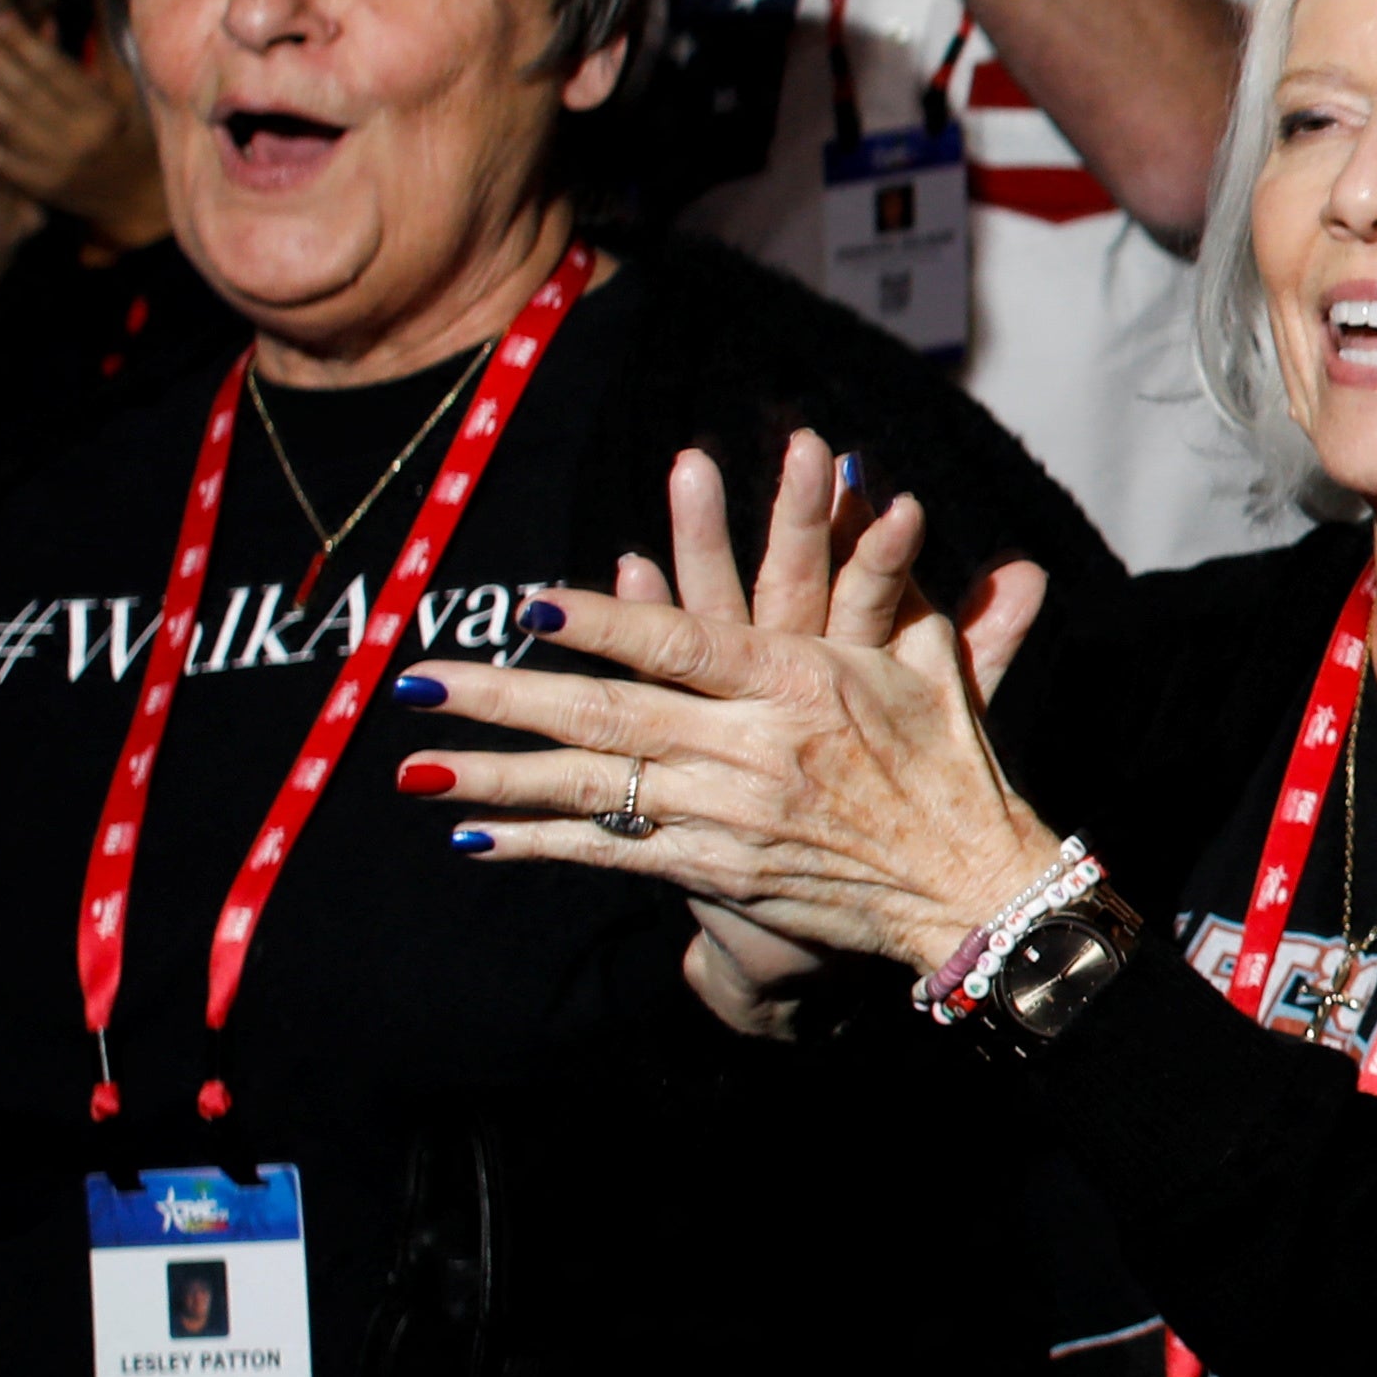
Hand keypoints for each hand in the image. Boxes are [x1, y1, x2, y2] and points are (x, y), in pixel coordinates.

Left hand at [0, 12, 167, 240]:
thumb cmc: (131, 135)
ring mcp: (59, 165)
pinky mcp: (40, 186)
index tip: (0, 17)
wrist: (138, 196)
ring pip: (8, 119)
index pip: (55, 69)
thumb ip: (90, 59)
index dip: (24, 41)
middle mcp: (83, 139)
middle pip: (26, 89)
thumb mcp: (124, 96)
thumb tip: (56, 18)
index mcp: (106, 113)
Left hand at [394, 433, 1064, 973]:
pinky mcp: (719, 870)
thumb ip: (897, 580)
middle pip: (607, 716)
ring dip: (495, 776)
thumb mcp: (934, 662)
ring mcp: (729, 815)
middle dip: (503, 698)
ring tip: (411, 767)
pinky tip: (472, 833)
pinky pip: (611, 852)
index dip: (603, 621)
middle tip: (414, 682)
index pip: (683, 643)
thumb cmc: (951, 760)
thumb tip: (900, 494)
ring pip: (591, 789)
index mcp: (799, 682)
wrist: (965, 882)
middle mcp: (753, 747)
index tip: (527, 605)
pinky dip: (539, 842)